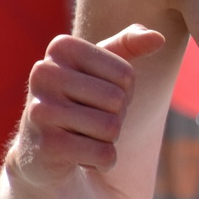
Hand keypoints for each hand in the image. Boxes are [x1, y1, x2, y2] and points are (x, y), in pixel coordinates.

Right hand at [11, 25, 166, 185]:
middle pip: (117, 100)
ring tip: (83, 135)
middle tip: (90, 120)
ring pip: (111, 128)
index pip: (126, 73)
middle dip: (116, 117)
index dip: (125, 92)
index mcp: (61, 47)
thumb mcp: (101, 67)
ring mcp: (40, 110)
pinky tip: (80, 155)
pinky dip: (103, 160)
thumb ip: (129, 44)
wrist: (41, 150)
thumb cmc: (80, 99)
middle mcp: (43, 73)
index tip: (99, 96)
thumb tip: (158, 37)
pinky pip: (103, 154)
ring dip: (108, 139)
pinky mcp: (45, 146)